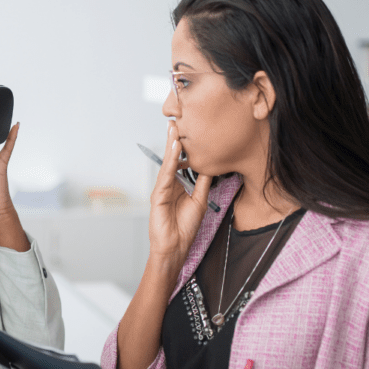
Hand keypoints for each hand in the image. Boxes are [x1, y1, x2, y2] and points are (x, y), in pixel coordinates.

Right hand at [149, 120, 213, 262]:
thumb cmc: (185, 228)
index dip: (184, 147)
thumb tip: (210, 165)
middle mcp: (168, 184)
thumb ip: (202, 182)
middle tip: (177, 120)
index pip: (181, 162)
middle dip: (174, 140)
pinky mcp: (158, 196)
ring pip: (168, 163)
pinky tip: (175, 149)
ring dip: (171, 146)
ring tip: (174, 129)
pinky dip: (171, 161)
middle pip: (172, 158)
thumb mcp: (200, 200)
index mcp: (177, 185)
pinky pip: (166, 175)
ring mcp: (162, 189)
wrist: (175, 248)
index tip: (188, 130)